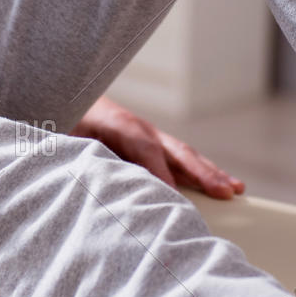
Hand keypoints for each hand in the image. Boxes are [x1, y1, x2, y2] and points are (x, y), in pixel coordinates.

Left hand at [72, 97, 244, 198]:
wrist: (62, 96)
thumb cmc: (61, 120)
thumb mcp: (67, 135)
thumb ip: (85, 155)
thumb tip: (102, 178)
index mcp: (117, 123)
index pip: (145, 150)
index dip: (160, 174)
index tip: (175, 201)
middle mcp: (138, 127)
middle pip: (176, 151)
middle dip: (202, 172)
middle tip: (226, 193)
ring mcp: (146, 134)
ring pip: (183, 154)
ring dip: (209, 172)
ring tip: (234, 189)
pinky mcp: (146, 143)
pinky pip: (177, 158)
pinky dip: (198, 171)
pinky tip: (213, 184)